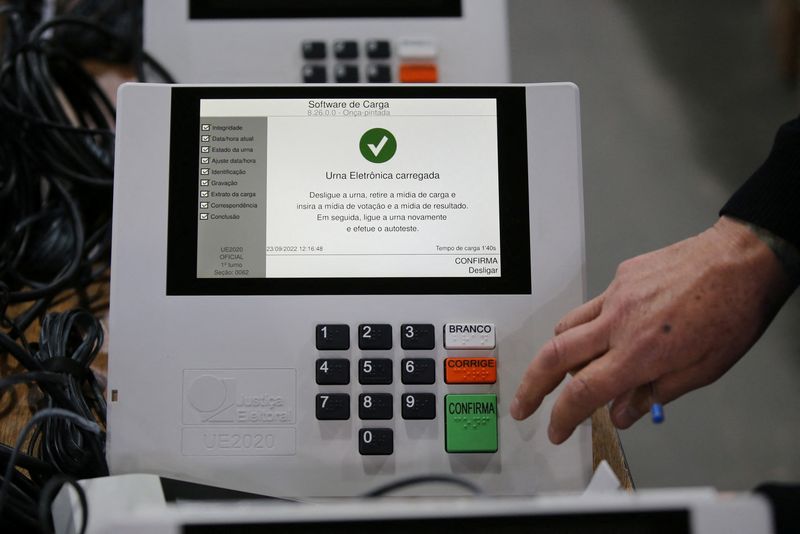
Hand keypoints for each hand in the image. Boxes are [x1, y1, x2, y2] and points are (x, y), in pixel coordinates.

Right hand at [510, 216, 796, 443]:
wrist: (739, 261)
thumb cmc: (731, 312)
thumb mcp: (701, 370)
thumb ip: (655, 394)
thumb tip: (622, 413)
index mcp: (639, 354)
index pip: (583, 392)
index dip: (562, 417)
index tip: (556, 430)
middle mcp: (618, 324)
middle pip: (554, 357)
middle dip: (532, 386)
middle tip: (524, 404)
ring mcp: (615, 296)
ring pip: (566, 328)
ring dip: (558, 353)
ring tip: (566, 367)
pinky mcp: (620, 276)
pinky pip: (592, 305)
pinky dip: (592, 324)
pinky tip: (611, 329)